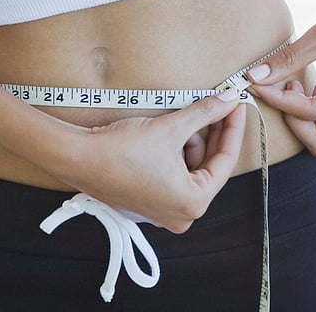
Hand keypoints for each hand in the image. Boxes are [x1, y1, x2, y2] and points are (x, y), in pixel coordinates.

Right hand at [71, 89, 245, 233]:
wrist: (79, 158)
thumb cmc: (123, 150)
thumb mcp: (171, 128)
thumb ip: (205, 113)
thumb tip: (228, 100)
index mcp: (193, 203)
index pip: (225, 161)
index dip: (232, 128)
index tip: (236, 106)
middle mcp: (181, 215)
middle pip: (207, 167)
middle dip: (209, 135)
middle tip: (216, 106)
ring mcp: (163, 212)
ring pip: (189, 170)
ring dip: (189, 143)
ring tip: (180, 119)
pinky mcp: (147, 203)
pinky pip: (173, 177)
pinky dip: (174, 155)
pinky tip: (167, 134)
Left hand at [247, 0, 315, 157]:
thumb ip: (287, 60)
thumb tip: (253, 78)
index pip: (309, 114)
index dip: (278, 100)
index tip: (255, 84)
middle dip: (293, 123)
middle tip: (281, 90)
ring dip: (305, 123)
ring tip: (297, 89)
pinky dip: (315, 118)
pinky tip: (309, 91)